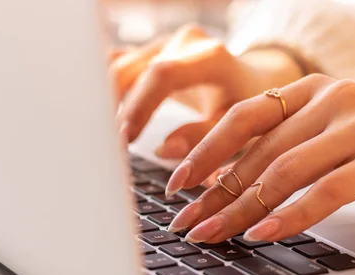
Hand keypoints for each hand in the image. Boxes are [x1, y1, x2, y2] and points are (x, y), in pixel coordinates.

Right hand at [113, 25, 302, 158]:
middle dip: (116, 109)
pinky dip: (110, 90)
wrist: (253, 82)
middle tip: (109, 146)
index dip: (140, 106)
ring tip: (104, 137)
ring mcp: (166, 44)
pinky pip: (123, 66)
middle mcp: (184, 43)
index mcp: (210, 57)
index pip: (163, 74)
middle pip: (135, 69)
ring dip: (108, 102)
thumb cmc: (247, 108)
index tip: (126, 138)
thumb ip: (203, 139)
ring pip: (122, 67)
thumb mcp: (235, 126)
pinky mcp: (154, 52)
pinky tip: (102, 116)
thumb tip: (163, 151)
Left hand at [163, 74, 354, 242]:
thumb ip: (293, 146)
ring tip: (212, 235)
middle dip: (214, 192)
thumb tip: (233, 180)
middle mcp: (332, 99)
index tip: (176, 183)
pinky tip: (265, 235)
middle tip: (185, 222)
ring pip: (284, 172)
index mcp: (314, 89)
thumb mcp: (338, 133)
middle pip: (258, 151)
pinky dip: (291, 216)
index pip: (244, 118)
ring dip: (241, 209)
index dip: (204, 151)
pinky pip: (325, 191)